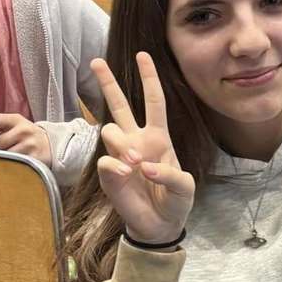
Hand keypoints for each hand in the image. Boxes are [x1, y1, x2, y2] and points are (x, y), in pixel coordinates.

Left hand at [0, 113, 51, 165]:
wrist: (53, 145)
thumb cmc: (29, 135)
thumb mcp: (16, 124)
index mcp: (16, 120)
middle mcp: (23, 131)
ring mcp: (29, 146)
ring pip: (3, 156)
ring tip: (1, 159)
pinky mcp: (33, 160)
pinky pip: (13, 166)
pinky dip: (9, 167)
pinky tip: (10, 165)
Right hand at [92, 52, 194, 243]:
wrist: (160, 226)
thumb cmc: (176, 202)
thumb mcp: (185, 187)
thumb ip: (171, 175)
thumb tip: (142, 166)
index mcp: (158, 138)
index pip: (153, 102)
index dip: (149, 78)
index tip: (142, 56)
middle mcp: (136, 141)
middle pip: (119, 105)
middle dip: (108, 82)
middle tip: (96, 62)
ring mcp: (120, 157)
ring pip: (109, 130)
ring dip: (121, 142)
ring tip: (134, 162)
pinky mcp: (109, 175)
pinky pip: (105, 160)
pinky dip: (115, 166)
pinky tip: (126, 175)